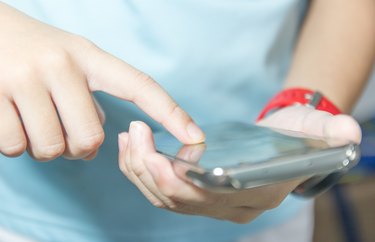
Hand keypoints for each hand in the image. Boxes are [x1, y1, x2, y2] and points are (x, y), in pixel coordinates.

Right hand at [0, 3, 203, 160]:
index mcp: (89, 56)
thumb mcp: (73, 62)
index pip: (141, 87)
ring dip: (47, 147)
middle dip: (80, 147)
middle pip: (90, 138)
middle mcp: (62, 65)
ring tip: (36, 122)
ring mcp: (25, 79)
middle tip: (65, 130)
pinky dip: (16, 145)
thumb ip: (92, 98)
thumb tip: (96, 142)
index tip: (196, 135)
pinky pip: (15, 147)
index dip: (171, 113)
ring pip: (52, 149)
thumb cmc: (36, 52)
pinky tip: (12, 120)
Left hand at [118, 106, 360, 222]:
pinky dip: (142, 171)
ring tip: (129, 136)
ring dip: (140, 170)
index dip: (183, 185)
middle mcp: (230, 207)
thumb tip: (345, 133)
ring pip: (164, 198)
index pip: (213, 200)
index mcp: (256, 195)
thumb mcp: (313, 129)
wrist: (280, 144)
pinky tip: (134, 146)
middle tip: (135, 133)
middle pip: (180, 201)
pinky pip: (161, 190)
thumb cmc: (293, 137)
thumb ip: (328, 131)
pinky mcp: (195, 193)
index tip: (158, 158)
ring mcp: (210, 203)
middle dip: (150, 170)